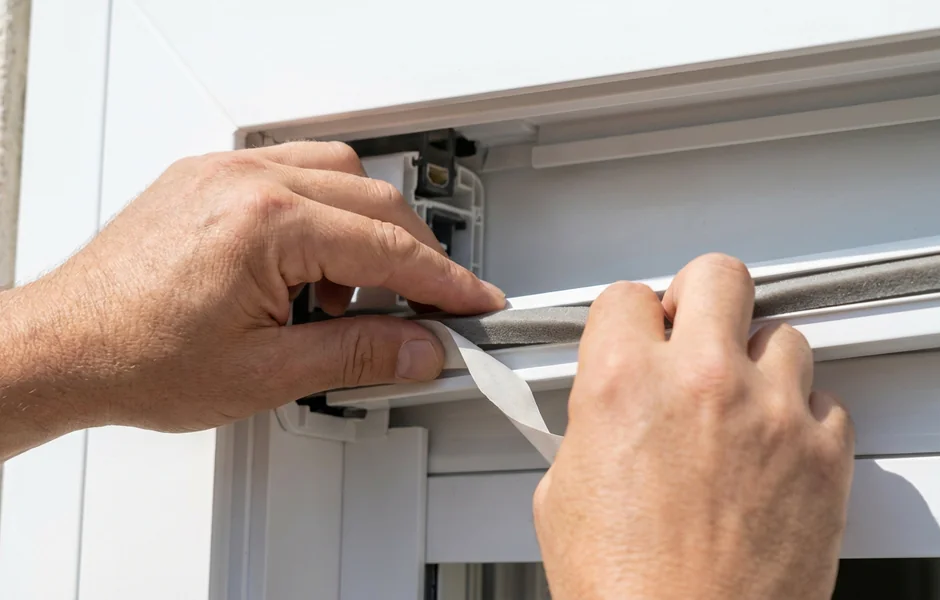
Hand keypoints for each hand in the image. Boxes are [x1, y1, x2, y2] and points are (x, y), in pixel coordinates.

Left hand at [0, 141, 503, 458]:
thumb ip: (359, 354)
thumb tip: (419, 348)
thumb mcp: (267, 374)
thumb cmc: (135, 357)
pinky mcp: (208, 178)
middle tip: (430, 307)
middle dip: (415, 256)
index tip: (474, 303)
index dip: (445, 283)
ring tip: (352, 292)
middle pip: (376, 202)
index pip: (390, 249)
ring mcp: (225, 173)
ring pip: (340, 171)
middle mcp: (249, 182)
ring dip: (367, 227)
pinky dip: (321, 210)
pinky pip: (292, 169)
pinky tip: (309, 263)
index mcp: (268, 224)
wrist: (61, 348)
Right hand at [533, 254, 854, 599]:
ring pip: (783, 336)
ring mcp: (772, 415)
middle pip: (719, 276)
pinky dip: (802, 420)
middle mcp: (703, 384)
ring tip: (739, 408)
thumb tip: (603, 411)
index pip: (627, 296)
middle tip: (698, 330)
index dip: (630, 320)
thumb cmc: (625, 591)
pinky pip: (827, 403)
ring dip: (758, 364)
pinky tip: (774, 451)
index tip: (639, 335)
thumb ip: (589, 426)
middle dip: (703, 298)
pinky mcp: (824, 456)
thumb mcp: (563, 495)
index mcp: (624, 384)